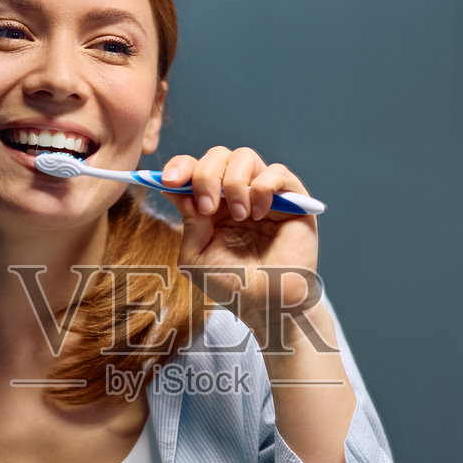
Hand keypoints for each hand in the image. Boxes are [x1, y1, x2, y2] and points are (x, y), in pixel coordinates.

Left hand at [160, 146, 318, 337]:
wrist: (268, 307)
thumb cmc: (233, 286)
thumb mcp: (196, 257)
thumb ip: (188, 222)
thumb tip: (174, 188)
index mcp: (212, 204)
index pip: (194, 169)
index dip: (180, 166)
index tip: (169, 180)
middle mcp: (238, 194)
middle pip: (218, 155)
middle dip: (206, 175)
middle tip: (207, 207)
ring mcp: (265, 194)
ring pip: (246, 157)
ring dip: (235, 183)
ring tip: (240, 217)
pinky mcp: (294, 200)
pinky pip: (278, 173)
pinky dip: (264, 187)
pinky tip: (259, 214)